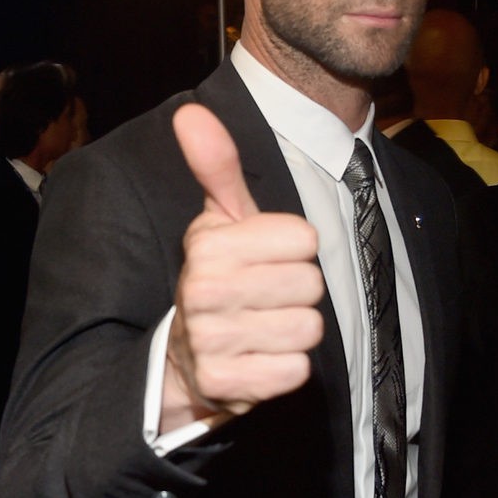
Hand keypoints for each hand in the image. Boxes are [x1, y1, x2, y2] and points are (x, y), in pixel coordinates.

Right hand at [162, 103, 324, 429]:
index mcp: (208, 245)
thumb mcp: (220, 223)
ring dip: (295, 332)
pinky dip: (287, 369)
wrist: (187, 359)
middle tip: (268, 299)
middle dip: (300, 293)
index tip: (267, 260)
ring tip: (265, 329)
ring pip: (307, 328)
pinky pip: (295, 371)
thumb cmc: (220, 279)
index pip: (304, 239)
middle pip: (311, 284)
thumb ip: (218, 168)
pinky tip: (261, 359)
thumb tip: (190, 112)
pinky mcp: (225, 384)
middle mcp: (203, 290)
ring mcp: (211, 340)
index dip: (296, 251)